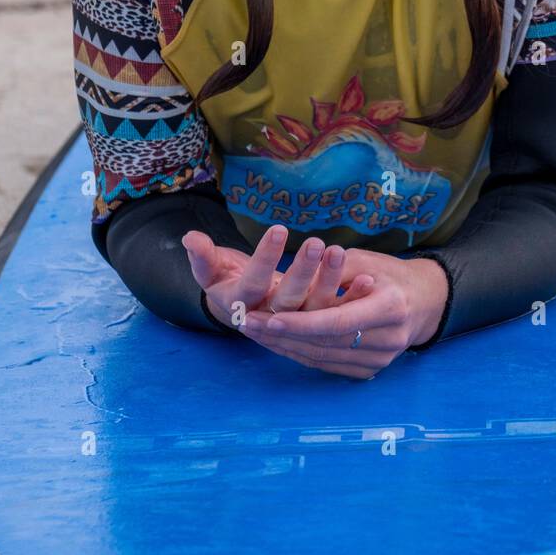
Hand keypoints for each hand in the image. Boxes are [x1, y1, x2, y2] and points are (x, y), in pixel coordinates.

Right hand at [182, 226, 374, 333]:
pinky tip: (366, 278)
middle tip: (316, 241)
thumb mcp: (213, 271)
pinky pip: (335, 316)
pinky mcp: (316, 326)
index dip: (265, 259)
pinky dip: (350, 297)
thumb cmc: (231, 281)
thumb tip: (190, 238)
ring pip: (314, 310)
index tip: (278, 228)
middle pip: (286, 300)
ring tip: (340, 253)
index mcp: (241, 307)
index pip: (252, 284)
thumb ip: (203, 258)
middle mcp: (268, 321)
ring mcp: (295, 326)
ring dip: (329, 283)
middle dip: (302, 270)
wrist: (249, 313)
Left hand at [241, 250, 449, 379]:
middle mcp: (388, 339)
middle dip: (283, 335)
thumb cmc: (390, 273)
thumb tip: (294, 279)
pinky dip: (301, 353)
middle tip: (248, 323)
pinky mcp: (371, 370)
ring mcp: (381, 360)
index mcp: (390, 308)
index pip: (337, 321)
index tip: (269, 318)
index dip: (301, 323)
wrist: (424, 302)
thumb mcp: (366, 260)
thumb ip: (332, 271)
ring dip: (285, 346)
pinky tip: (277, 342)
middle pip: (326, 343)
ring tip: (255, 332)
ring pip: (324, 358)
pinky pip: (329, 365)